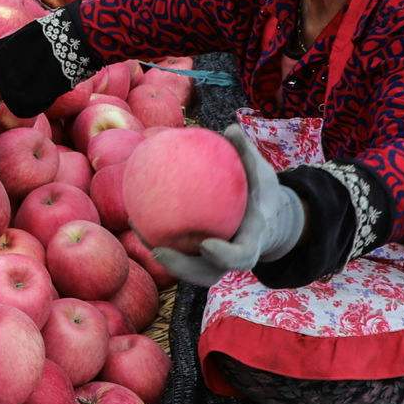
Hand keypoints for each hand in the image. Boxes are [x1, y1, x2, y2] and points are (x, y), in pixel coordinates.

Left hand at [152, 126, 304, 286]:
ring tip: (138, 232)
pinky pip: (178, 253)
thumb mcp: (261, 173)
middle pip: (207, 274)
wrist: (268, 220)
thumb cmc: (261, 192)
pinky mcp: (200, 258)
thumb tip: (231, 128)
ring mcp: (215, 263)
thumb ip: (247, 153)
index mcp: (252, 242)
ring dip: (162, 257)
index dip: (224, 256)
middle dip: (182, 268)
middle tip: (158, 251)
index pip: (240, 256)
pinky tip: (136, 216)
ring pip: (188, 269)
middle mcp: (232, 259)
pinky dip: (158, 239)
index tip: (206, 245)